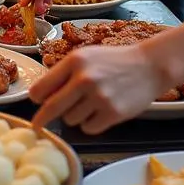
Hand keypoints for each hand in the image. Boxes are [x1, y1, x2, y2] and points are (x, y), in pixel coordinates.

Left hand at [30, 41, 174, 132]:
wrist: (149, 66)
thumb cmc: (114, 61)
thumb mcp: (86, 56)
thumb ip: (64, 73)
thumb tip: (41, 96)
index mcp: (74, 61)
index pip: (42, 87)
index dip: (36, 98)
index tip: (35, 105)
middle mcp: (84, 78)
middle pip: (51, 108)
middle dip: (42, 119)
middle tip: (38, 126)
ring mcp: (99, 97)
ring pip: (71, 120)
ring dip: (75, 116)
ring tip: (90, 103)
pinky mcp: (113, 113)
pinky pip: (88, 128)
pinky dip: (90, 124)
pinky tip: (100, 111)